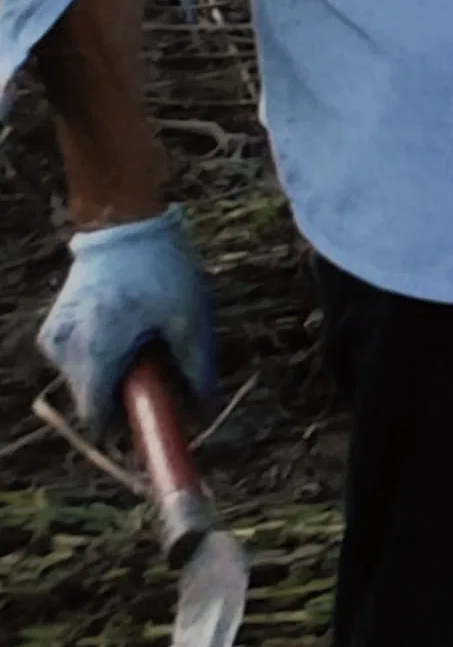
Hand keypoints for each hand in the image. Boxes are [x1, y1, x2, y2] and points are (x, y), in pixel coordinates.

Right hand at [39, 206, 218, 434]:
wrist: (121, 222)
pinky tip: (123, 327)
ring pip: (85, 380)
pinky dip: (100, 354)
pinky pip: (78, 359)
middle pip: (93, 401)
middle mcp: (66, 351)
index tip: (154, 412)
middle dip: (125, 394)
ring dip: (114, 372)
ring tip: (142, 336)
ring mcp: (55, 339)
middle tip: (158, 365)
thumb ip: (195, 365)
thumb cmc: (159, 267)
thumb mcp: (187, 315)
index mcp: (97, 353)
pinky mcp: (53, 327)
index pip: (98, 418)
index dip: (128, 424)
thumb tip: (206, 407)